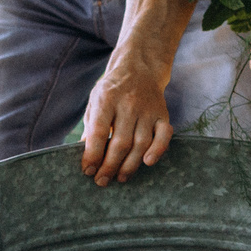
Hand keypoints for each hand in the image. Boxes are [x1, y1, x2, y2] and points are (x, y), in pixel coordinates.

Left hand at [81, 57, 173, 185]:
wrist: (139, 68)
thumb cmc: (112, 90)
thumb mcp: (95, 101)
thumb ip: (91, 126)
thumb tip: (85, 155)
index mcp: (106, 99)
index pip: (99, 132)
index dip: (92, 155)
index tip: (87, 170)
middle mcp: (128, 104)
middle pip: (120, 142)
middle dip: (109, 166)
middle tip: (102, 181)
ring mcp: (148, 110)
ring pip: (141, 143)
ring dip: (130, 165)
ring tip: (120, 178)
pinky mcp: (163, 114)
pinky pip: (164, 136)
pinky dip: (158, 150)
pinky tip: (148, 163)